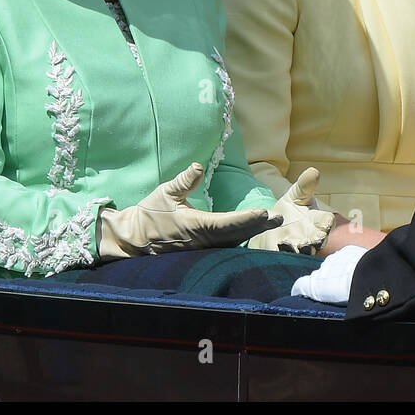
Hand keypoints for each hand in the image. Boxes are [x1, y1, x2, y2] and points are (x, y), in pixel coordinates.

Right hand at [98, 162, 279, 258]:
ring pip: (233, 241)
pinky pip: (226, 245)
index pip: (227, 223)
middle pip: (236, 234)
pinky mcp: (202, 249)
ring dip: (252, 232)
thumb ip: (184, 180)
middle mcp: (203, 240)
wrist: (135, 239)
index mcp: (196, 225)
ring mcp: (203, 247)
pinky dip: (241, 238)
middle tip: (278, 218)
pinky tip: (252, 231)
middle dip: (258, 226)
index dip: (246, 219)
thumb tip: (199, 165)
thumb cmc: (150, 213)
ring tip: (271, 222)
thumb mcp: (165, 193)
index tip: (263, 213)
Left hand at [247, 167, 334, 252]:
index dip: (327, 223)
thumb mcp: (295, 197)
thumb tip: (313, 171)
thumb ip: (304, 186)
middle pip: (317, 241)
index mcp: (316, 221)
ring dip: (295, 250)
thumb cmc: (289, 212)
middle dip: (313, 241)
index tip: (326, 223)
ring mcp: (297, 251)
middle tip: (307, 239)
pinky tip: (274, 251)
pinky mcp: (282, 260)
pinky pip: (284, 261)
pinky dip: (280, 256)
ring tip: (287, 244)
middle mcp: (310, 238)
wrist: (268, 232)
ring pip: (301, 253)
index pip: (327, 222)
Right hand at [291, 244, 367, 302]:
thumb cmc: (352, 296)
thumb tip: (318, 298)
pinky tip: (358, 270)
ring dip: (338, 271)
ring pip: (333, 265)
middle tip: (339, 291)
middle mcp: (320, 270)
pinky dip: (349, 263)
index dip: (300, 290)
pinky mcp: (347, 251)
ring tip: (351, 280)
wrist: (369, 277)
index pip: (300, 286)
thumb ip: (322, 298)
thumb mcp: (332, 303)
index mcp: (314, 285)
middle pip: (320, 276)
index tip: (302, 294)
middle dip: (327, 281)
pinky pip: (345, 257)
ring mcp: (333, 258)